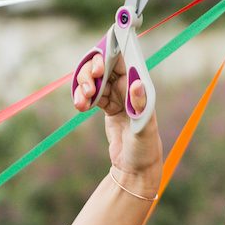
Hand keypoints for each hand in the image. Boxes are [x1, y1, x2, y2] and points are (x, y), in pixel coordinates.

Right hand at [73, 49, 162, 186]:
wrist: (134, 169)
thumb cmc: (144, 149)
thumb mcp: (143, 128)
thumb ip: (140, 106)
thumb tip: (137, 84)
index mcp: (139, 87)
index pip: (123, 60)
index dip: (109, 55)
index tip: (98, 65)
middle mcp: (128, 87)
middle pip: (104, 65)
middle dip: (91, 72)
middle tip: (88, 88)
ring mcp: (117, 96)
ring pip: (95, 79)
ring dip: (84, 86)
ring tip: (82, 103)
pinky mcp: (107, 105)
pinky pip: (92, 93)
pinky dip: (83, 97)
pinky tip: (81, 107)